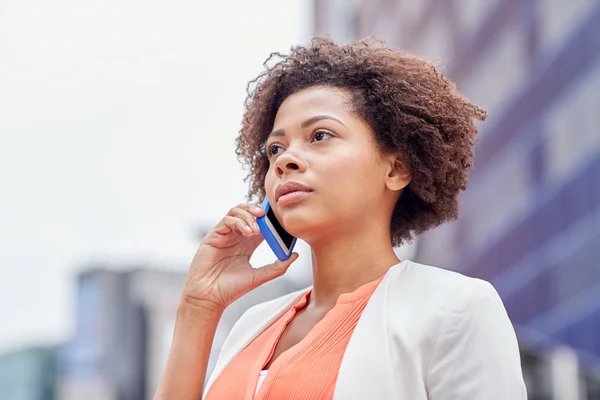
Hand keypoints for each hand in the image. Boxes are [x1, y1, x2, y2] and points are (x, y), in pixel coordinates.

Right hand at [181, 203, 297, 311]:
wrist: (210, 298)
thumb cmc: (231, 289)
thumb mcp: (260, 276)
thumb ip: (278, 266)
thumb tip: (295, 255)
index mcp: (247, 244)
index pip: (260, 223)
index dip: (269, 217)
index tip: (279, 217)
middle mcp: (236, 236)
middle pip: (247, 211)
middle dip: (257, 210)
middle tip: (267, 216)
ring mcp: (224, 235)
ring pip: (236, 212)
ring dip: (248, 215)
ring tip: (256, 228)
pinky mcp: (213, 236)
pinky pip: (226, 220)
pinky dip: (239, 222)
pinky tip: (247, 232)